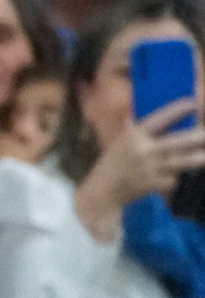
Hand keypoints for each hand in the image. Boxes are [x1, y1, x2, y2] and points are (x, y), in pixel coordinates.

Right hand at [86, 100, 204, 214]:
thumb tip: (139, 110)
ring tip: (204, 155)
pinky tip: (171, 176)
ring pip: (182, 161)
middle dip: (197, 136)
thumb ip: (135, 128)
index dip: (178, 110)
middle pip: (178, 141)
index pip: (161, 118)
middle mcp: (143, 150)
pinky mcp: (153, 185)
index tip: (193, 104)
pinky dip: (174, 178)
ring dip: (197, 158)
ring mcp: (150, 169)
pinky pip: (172, 179)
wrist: (102, 193)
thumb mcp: (120, 142)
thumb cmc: (112, 164)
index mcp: (134, 135)